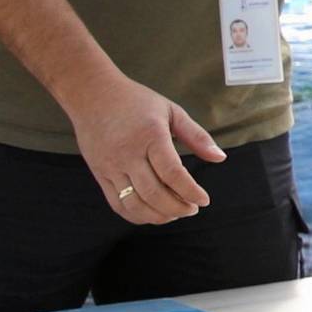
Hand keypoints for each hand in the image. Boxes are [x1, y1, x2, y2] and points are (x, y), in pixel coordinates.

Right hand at [70, 75, 224, 224]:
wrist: (91, 95)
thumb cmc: (135, 101)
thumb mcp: (171, 111)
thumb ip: (196, 136)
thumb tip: (220, 158)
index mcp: (150, 136)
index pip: (172, 173)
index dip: (190, 192)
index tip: (204, 200)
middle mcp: (128, 154)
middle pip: (154, 194)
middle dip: (178, 208)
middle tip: (192, 209)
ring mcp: (111, 167)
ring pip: (134, 204)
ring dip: (158, 216)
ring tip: (174, 213)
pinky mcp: (99, 174)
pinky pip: (117, 204)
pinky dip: (136, 216)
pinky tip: (152, 213)